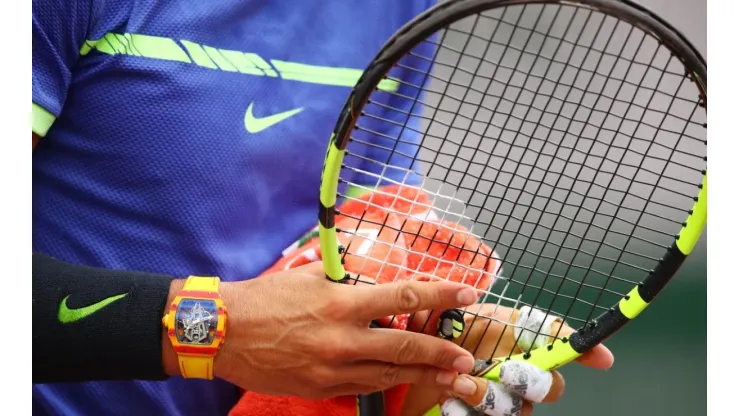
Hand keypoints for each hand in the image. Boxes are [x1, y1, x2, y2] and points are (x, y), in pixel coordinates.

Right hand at [209, 262, 482, 399]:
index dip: (440, 295)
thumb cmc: (265, 297)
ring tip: (452, 378)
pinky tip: (406, 379)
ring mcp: (332, 368)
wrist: (222, 331)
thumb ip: (343, 271)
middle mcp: (342, 338)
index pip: (403, 295)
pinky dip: (388, 381)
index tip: (467, 294)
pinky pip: (364, 386)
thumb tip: (368, 263)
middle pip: (405, 345)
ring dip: (425, 375)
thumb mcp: (308, 274)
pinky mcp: (320, 388)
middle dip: (441, 352)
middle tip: (467, 358)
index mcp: (341, 302)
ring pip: (389, 372)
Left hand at [402, 305, 613, 415]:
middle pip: (550, 386)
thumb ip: (455, 298)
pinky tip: (449, 401)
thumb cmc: (429, 329)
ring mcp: (499, 394)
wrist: (403, 358)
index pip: (556, 340)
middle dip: (532, 382)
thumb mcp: (440, 307)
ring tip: (460, 384)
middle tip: (506, 372)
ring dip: (491, 398)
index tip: (601, 359)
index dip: (583, 348)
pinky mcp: (477, 413)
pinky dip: (466, 412)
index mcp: (512, 334)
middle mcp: (513, 367)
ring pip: (519, 409)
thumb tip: (471, 292)